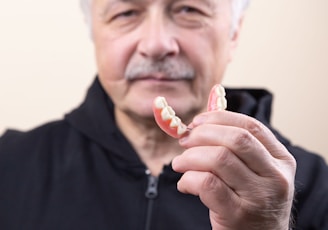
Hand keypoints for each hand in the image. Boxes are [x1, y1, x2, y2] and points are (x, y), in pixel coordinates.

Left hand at [172, 110, 295, 229]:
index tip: (197, 121)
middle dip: (202, 134)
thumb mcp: (257, 172)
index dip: (220, 118)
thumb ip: (237, 148)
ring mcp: (259, 196)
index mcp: (281, 159)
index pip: (251, 126)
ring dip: (190, 157)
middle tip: (184, 141)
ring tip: (179, 164)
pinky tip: (185, 184)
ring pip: (219, 158)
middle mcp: (275, 176)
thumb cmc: (252, 201)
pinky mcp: (239, 214)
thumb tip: (201, 123)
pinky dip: (188, 179)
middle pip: (235, 139)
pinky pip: (207, 184)